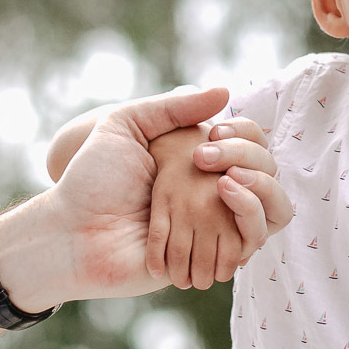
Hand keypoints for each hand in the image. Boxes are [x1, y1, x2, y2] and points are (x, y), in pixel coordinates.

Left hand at [0, 87, 276, 308]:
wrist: (72, 232)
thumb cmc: (92, 181)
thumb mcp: (126, 126)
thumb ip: (173, 107)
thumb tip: (226, 91)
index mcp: (201, 163)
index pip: (253, 143)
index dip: (245, 135)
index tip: (214, 131)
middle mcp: (216, 193)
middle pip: (269, 170)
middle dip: (249, 156)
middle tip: (205, 159)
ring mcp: (220, 226)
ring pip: (276, 206)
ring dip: (260, 187)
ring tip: (224, 182)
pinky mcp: (217, 257)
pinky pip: (256, 239)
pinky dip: (251, 215)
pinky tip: (224, 196)